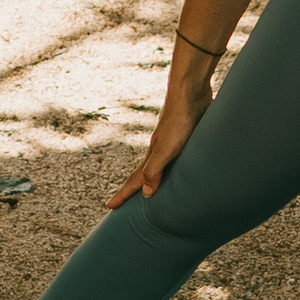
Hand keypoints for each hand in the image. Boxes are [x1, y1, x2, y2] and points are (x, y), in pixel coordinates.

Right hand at [106, 80, 206, 206]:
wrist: (190, 93)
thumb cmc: (178, 122)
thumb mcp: (165, 149)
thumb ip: (154, 170)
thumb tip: (146, 194)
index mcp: (152, 155)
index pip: (135, 180)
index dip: (123, 194)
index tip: (109, 207)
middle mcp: (160, 150)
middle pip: (145, 174)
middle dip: (135, 189)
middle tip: (126, 202)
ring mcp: (173, 143)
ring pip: (161, 166)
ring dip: (155, 179)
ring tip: (153, 190)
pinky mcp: (187, 137)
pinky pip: (177, 158)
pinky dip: (173, 168)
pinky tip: (182, 168)